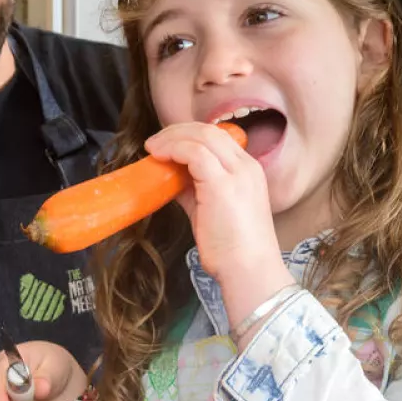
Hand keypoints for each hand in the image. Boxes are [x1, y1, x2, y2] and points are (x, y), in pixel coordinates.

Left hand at [144, 121, 283, 290]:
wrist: (248, 269)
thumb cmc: (232, 249)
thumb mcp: (211, 210)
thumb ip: (194, 191)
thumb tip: (172, 180)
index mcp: (249, 171)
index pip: (219, 138)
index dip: (191, 135)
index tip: (169, 144)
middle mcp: (246, 166)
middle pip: (210, 131)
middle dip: (178, 131)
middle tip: (156, 142)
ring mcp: (237, 173)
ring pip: (202, 136)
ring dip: (172, 138)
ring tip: (152, 147)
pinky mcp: (222, 184)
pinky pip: (194, 152)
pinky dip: (174, 149)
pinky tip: (159, 156)